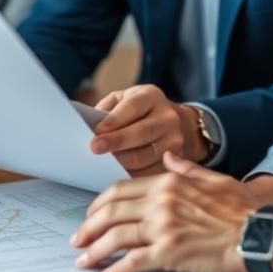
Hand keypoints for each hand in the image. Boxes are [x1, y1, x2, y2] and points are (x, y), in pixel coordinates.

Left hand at [71, 152, 259, 271]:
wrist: (260, 233)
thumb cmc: (242, 209)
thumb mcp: (214, 179)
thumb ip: (186, 168)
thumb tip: (168, 156)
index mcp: (168, 183)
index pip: (120, 190)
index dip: (99, 204)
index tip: (90, 215)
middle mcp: (161, 203)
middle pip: (111, 212)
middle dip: (88, 227)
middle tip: (77, 239)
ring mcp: (164, 228)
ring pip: (116, 237)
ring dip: (95, 250)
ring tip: (83, 260)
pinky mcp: (170, 253)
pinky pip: (134, 262)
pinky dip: (116, 270)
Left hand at [91, 85, 205, 175]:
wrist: (182, 125)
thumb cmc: (144, 111)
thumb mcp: (128, 98)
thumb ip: (109, 107)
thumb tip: (90, 124)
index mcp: (152, 97)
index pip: (132, 107)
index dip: (114, 119)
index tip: (97, 130)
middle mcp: (167, 117)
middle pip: (140, 133)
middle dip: (115, 142)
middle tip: (94, 148)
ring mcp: (175, 140)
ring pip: (144, 156)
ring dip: (120, 162)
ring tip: (102, 163)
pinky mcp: (177, 160)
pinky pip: (150, 173)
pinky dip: (132, 175)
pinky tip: (118, 173)